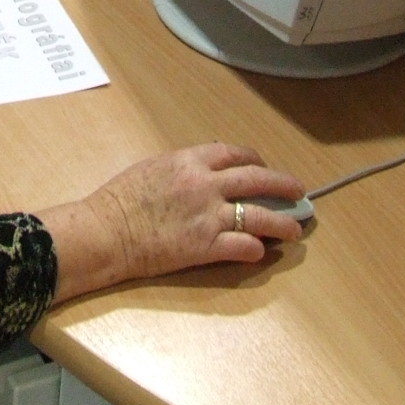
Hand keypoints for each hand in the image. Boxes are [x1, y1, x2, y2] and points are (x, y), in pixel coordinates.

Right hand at [38, 143, 306, 303]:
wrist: (105, 231)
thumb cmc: (119, 200)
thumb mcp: (152, 168)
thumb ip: (182, 169)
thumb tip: (204, 173)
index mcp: (189, 161)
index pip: (234, 153)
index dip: (255, 159)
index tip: (263, 166)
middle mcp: (205, 185)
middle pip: (257, 179)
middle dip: (283, 184)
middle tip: (298, 190)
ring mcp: (208, 217)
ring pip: (259, 216)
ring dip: (282, 221)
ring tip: (294, 227)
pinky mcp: (205, 247)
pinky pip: (243, 246)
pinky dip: (256, 249)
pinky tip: (260, 251)